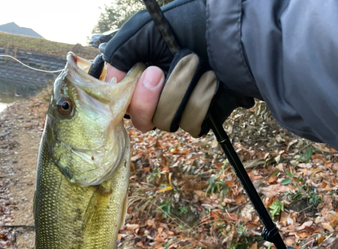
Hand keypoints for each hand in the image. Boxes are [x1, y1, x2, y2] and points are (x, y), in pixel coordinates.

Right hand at [105, 0, 253, 135]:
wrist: (236, 31)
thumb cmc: (191, 24)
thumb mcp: (147, 29)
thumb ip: (121, 51)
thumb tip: (111, 83)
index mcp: (142, 79)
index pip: (126, 105)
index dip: (132, 98)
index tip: (147, 73)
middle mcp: (159, 97)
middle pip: (143, 121)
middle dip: (150, 99)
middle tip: (160, 71)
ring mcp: (181, 109)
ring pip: (166, 122)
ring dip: (180, 90)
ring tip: (197, 63)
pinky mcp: (202, 118)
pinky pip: (191, 125)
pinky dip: (201, 100)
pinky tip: (212, 80)